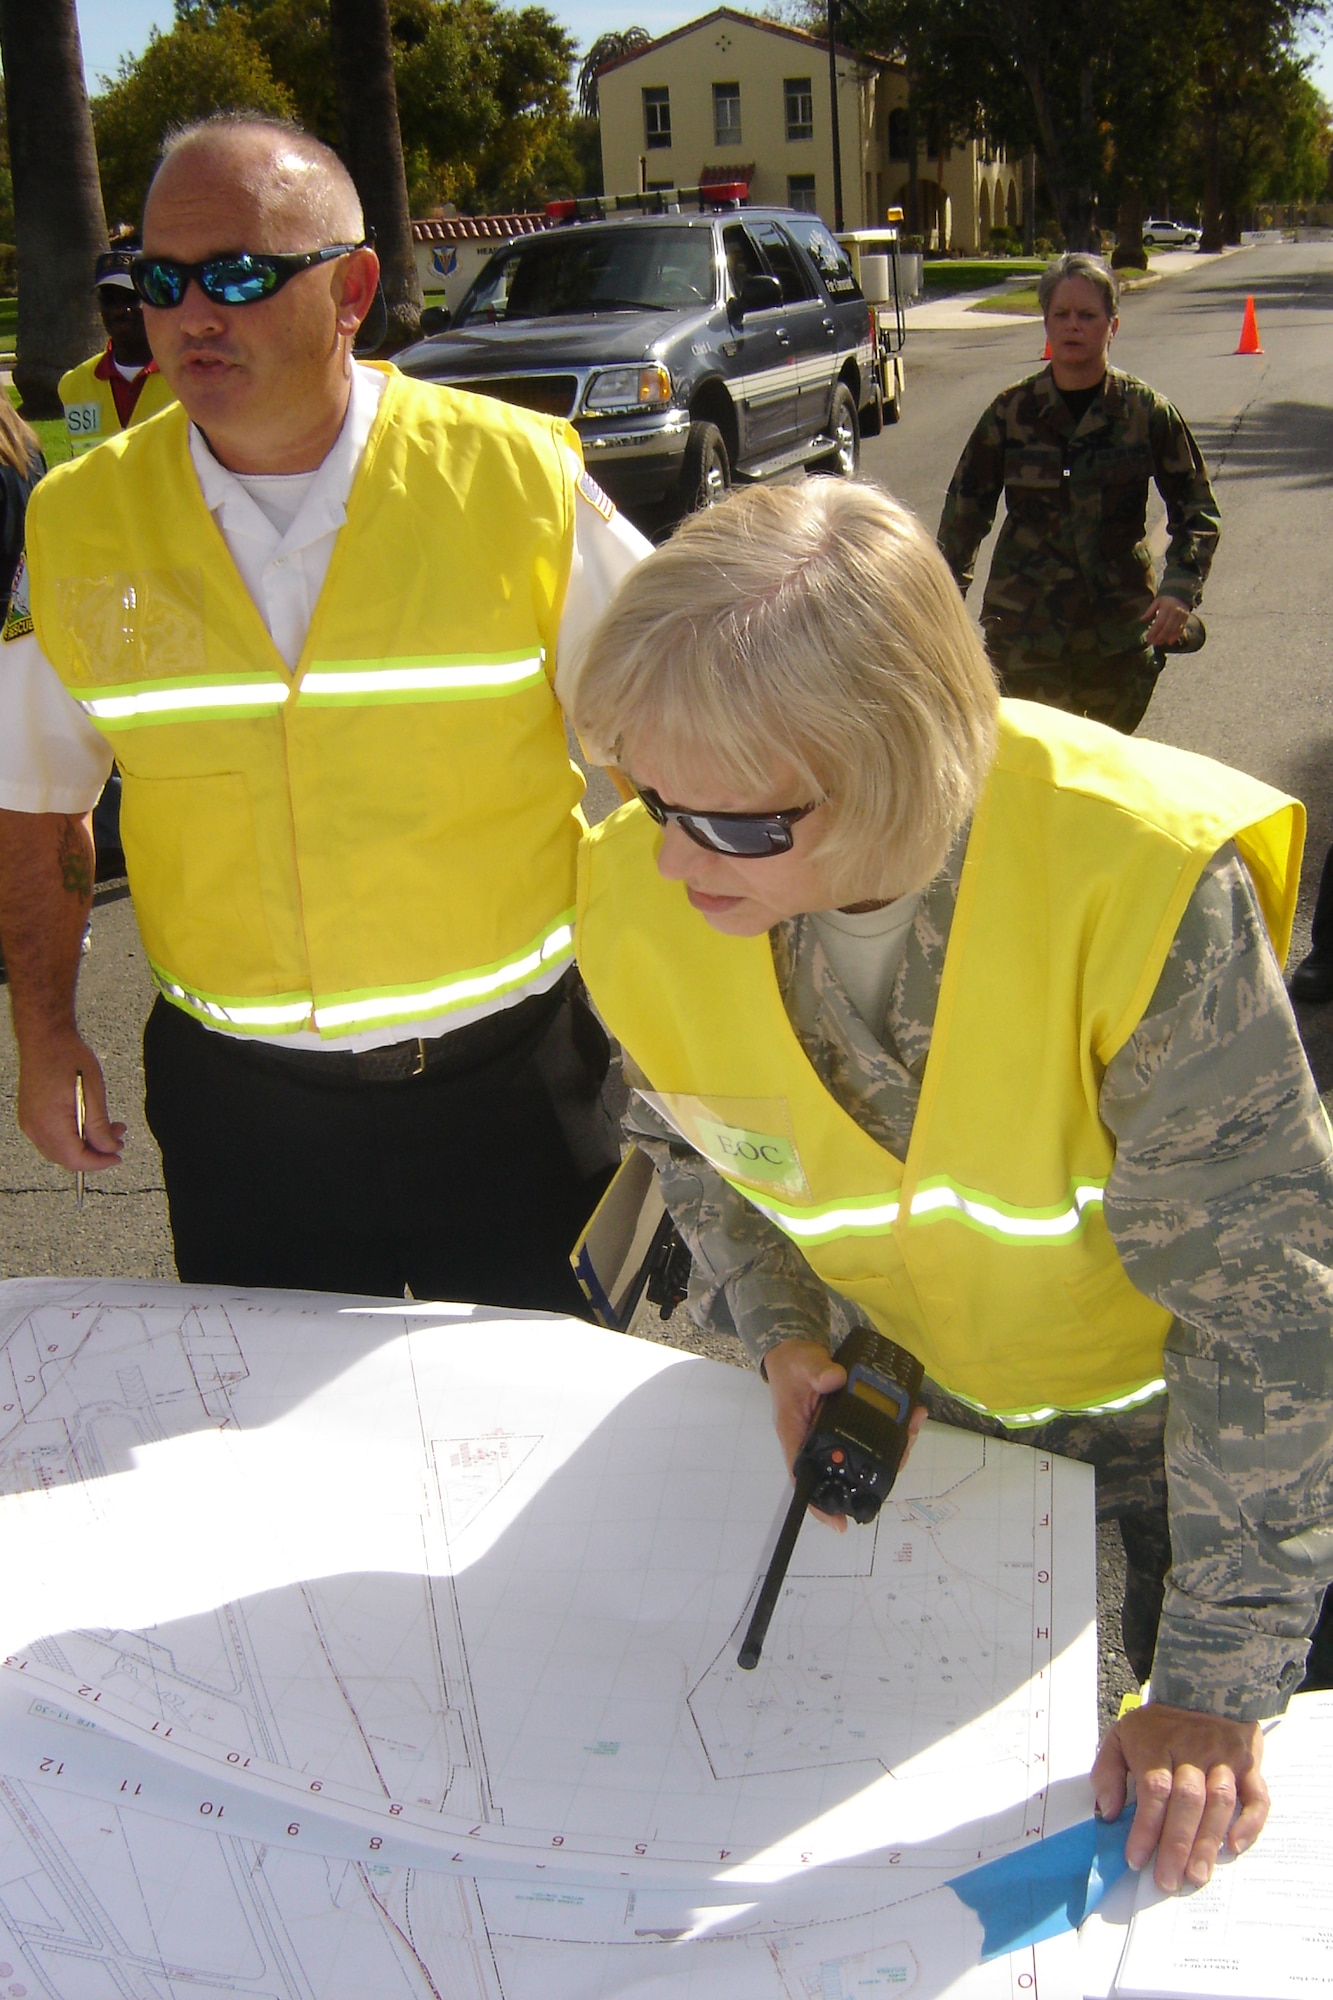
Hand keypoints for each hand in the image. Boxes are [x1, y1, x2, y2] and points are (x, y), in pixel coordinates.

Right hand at [16, 1028, 125, 1172]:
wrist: (45, 1039)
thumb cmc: (67, 1058)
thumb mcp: (93, 1093)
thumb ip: (100, 1126)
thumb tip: (109, 1148)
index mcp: (50, 1123)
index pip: (75, 1159)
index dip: (98, 1163)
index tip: (116, 1157)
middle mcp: (35, 1127)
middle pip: (66, 1158)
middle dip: (95, 1153)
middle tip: (117, 1138)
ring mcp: (30, 1123)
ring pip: (60, 1150)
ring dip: (85, 1145)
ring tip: (109, 1128)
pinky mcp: (31, 1117)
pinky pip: (52, 1138)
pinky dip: (73, 1136)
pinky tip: (89, 1123)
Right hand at [762, 1338, 927, 1531]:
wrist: (797, 1353)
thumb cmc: (793, 1366)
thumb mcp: (803, 1365)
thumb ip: (817, 1372)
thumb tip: (835, 1379)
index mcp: (798, 1436)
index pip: (805, 1478)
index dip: (821, 1505)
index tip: (840, 1524)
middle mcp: (819, 1442)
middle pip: (844, 1471)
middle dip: (874, 1471)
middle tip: (900, 1456)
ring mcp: (836, 1434)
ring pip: (864, 1455)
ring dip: (892, 1449)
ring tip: (911, 1430)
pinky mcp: (850, 1423)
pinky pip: (873, 1434)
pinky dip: (894, 1430)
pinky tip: (911, 1416)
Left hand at [1091, 1702, 1268, 1891]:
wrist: (1204, 1689)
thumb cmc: (1158, 1725)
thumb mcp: (1122, 1735)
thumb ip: (1108, 1771)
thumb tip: (1106, 1812)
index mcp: (1157, 1744)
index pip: (1153, 1789)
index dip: (1145, 1826)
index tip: (1135, 1858)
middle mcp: (1193, 1751)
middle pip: (1187, 1800)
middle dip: (1177, 1844)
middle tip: (1169, 1881)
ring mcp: (1224, 1757)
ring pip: (1219, 1802)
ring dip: (1208, 1842)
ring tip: (1197, 1876)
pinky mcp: (1249, 1763)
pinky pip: (1257, 1795)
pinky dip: (1249, 1822)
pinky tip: (1234, 1846)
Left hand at [1143, 594, 1190, 647]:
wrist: (1181, 593)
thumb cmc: (1166, 599)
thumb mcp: (1157, 602)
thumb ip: (1149, 611)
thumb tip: (1141, 619)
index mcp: (1166, 608)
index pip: (1159, 623)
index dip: (1153, 632)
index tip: (1148, 638)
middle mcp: (1175, 612)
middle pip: (1167, 628)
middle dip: (1159, 637)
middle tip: (1153, 643)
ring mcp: (1181, 616)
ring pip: (1174, 630)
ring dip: (1166, 638)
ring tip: (1158, 643)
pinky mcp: (1186, 619)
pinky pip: (1180, 630)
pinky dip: (1175, 637)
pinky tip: (1169, 642)